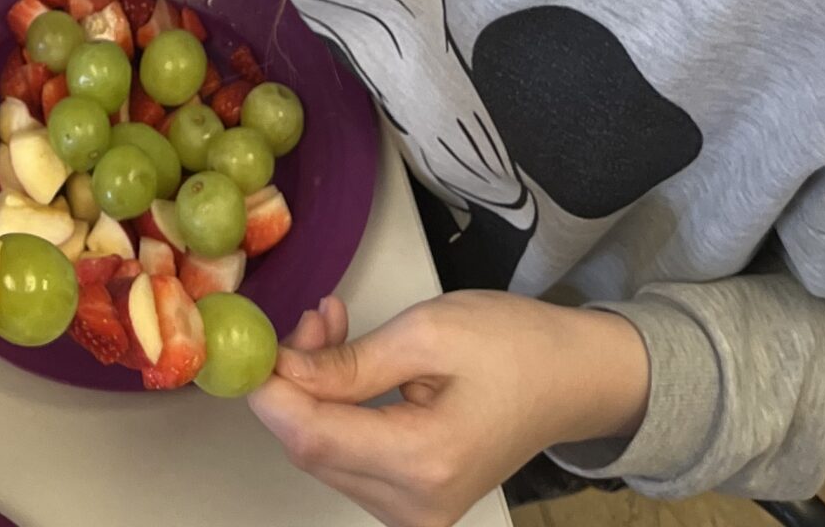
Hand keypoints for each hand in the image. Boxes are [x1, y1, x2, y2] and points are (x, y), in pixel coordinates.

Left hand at [250, 291, 650, 526]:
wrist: (573, 379)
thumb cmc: (513, 345)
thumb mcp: (428, 332)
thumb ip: (349, 362)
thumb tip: (281, 371)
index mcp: (423, 462)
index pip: (311, 437)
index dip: (269, 390)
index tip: (250, 341)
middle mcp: (415, 507)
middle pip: (313, 448)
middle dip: (294, 381)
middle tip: (312, 317)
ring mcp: (415, 513)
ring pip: (327, 453)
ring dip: (315, 390)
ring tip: (332, 327)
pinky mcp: (415, 501)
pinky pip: (352, 457)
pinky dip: (337, 408)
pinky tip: (347, 361)